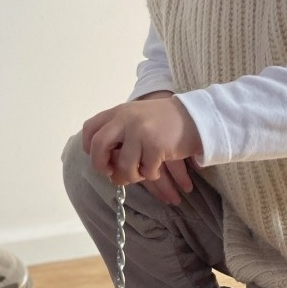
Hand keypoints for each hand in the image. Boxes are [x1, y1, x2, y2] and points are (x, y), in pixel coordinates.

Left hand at [82, 95, 202, 187]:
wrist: (196, 117)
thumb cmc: (166, 123)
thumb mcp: (139, 120)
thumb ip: (121, 137)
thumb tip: (110, 172)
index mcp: (119, 111)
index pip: (91, 128)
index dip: (90, 147)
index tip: (102, 157)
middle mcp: (126, 118)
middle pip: (99, 146)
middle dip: (101, 165)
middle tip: (111, 173)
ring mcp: (140, 131)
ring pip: (123, 166)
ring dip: (132, 175)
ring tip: (142, 172)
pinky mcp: (155, 145)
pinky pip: (146, 171)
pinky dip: (151, 174)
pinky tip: (157, 167)